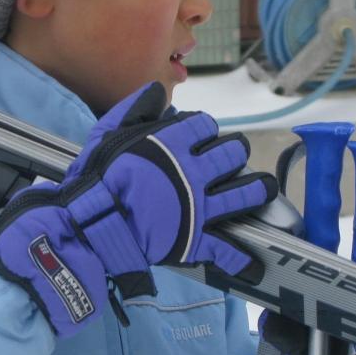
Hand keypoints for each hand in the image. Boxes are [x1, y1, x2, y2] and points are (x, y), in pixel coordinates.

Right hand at [62, 82, 275, 293]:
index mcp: (174, 144)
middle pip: (235, 153)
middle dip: (236, 152)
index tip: (199, 136)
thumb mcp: (109, 132)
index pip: (206, 125)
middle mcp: (195, 172)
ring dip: (259, 190)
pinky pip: (226, 249)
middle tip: (231, 159)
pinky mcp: (195, 239)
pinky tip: (252, 262)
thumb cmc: (97, 176)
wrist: (92, 220)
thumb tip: (157, 92)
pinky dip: (241, 259)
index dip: (205, 129)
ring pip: (246, 194)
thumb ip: (136, 109)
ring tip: (263, 189)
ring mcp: (200, 207)